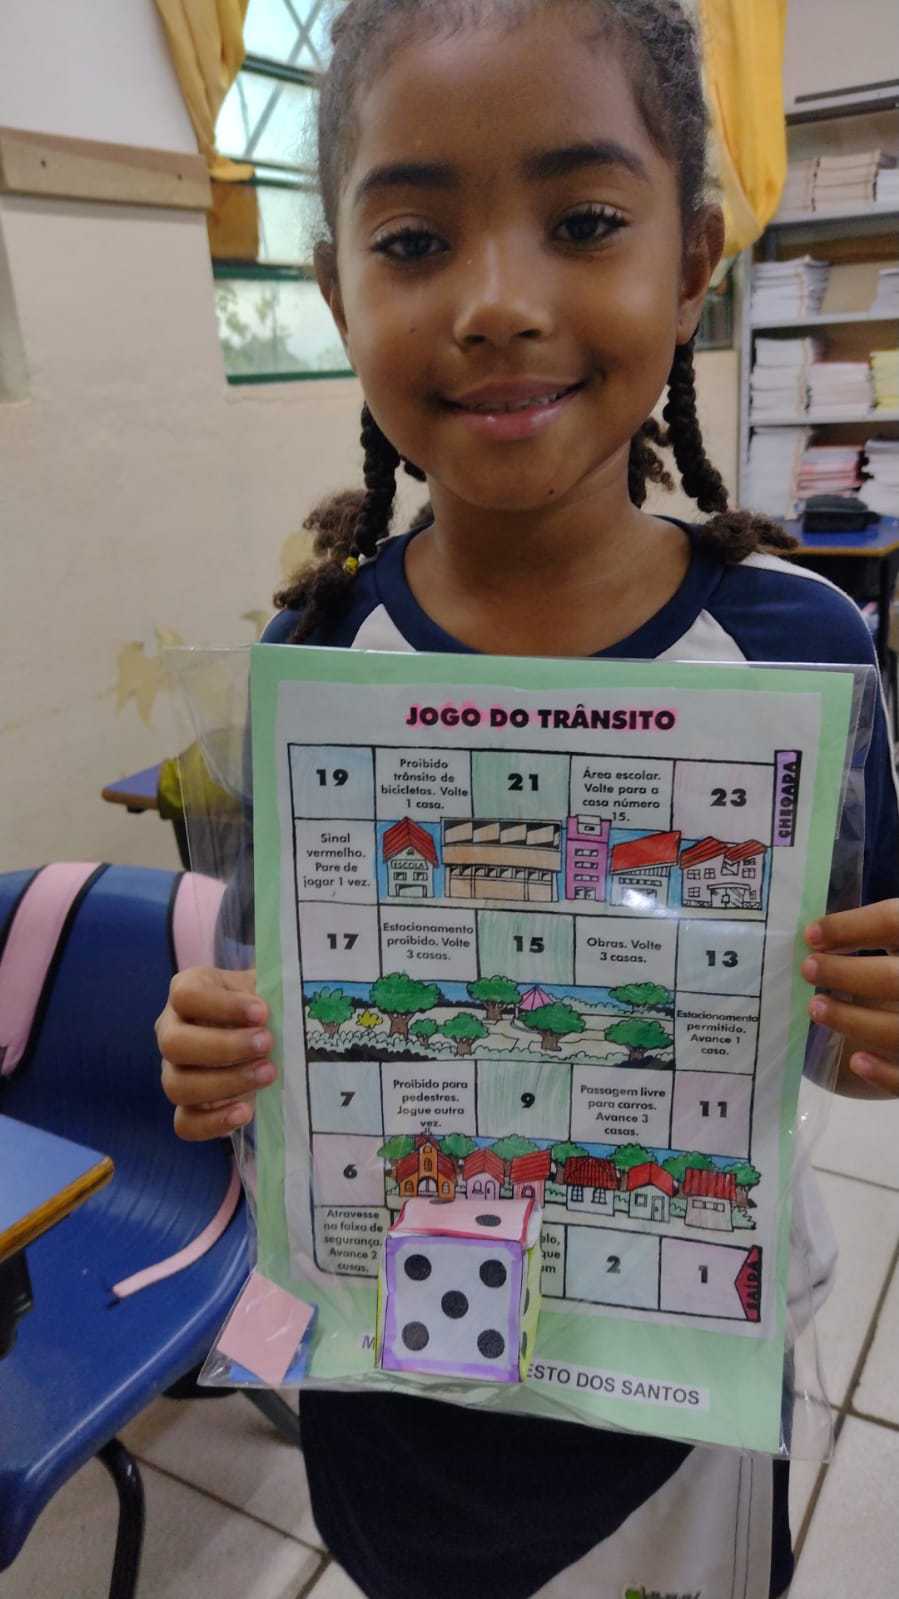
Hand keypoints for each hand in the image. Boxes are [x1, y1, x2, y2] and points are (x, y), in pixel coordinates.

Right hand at [156, 966, 275, 1139]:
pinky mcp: (188, 1106)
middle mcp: (171, 1030)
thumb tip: (292, 1004)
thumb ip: (272, 991)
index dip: (222, 1005)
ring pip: (177, 1086)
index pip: (186, 996)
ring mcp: (174, 1071)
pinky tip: (246, 1112)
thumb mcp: (266, 988)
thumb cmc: (263, 1004)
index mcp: (187, 992)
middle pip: (174, 1044)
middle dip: (224, 1047)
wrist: (265, 1032)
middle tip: (267, 1044)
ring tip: (268, 1074)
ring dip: (225, 1083)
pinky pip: (185, 1124)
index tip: (262, 1012)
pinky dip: (214, 1123)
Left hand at [801, 900, 898, 1097]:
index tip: (811, 935)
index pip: (894, 921)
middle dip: (845, 974)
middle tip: (808, 969)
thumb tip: (817, 937)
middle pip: (893, 979)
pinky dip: (884, 1073)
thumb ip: (876, 934)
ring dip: (852, 1020)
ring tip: (816, 1008)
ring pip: (897, 1030)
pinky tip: (857, 1062)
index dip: (851, 926)